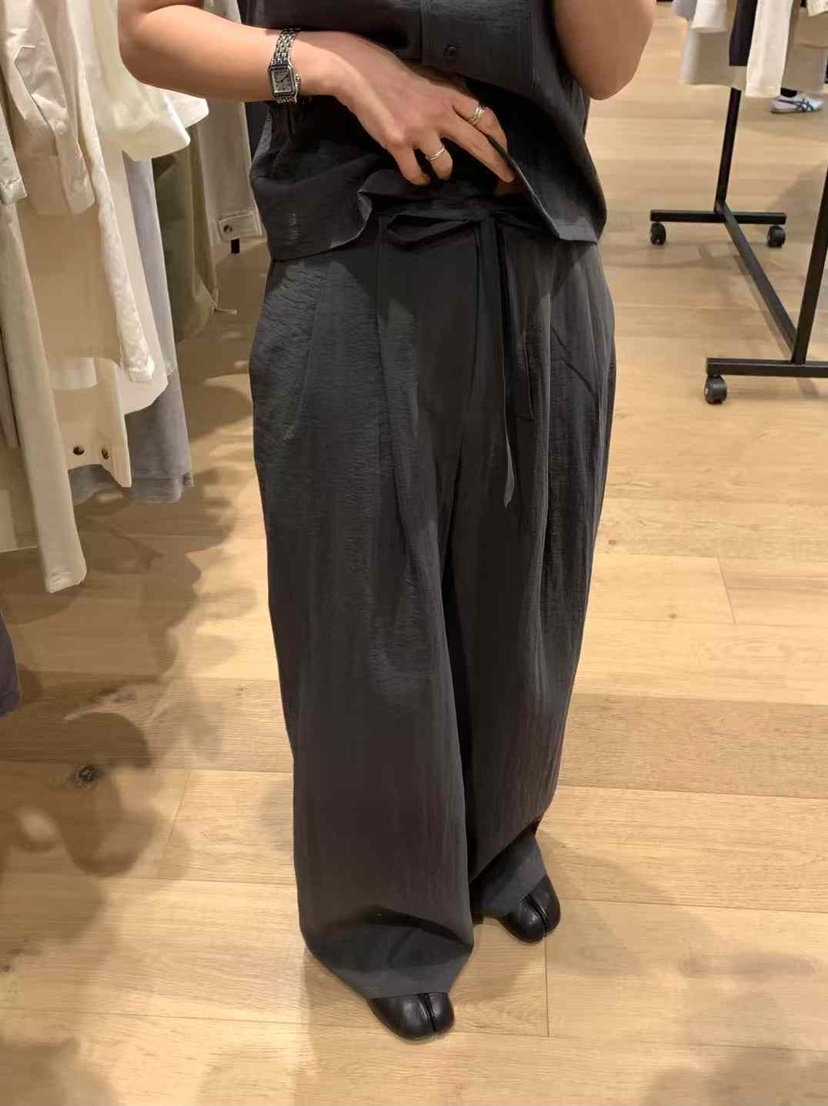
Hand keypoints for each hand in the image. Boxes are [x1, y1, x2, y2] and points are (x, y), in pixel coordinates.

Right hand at [305, 32, 514, 185]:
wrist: (360, 75)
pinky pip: (416, 173)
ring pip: (446, 165)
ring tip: (441, 173)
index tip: (507, 152)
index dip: (500, 137)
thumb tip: (471, 110)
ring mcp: (418, 132)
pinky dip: (421, 180)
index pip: (485, 117)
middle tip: (504, 178)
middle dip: (495, 164)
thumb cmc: (395, 74)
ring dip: (445, 173)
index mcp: (448, 95)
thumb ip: (451, 93)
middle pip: (477, 144)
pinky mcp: (398, 145)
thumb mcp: (430, 77)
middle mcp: (438, 114)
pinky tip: (421, 178)